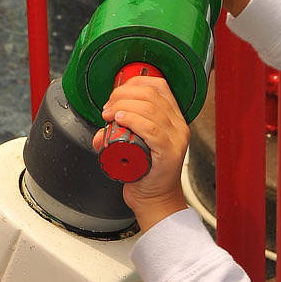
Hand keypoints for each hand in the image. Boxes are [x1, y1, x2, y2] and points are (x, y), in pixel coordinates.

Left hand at [93, 75, 189, 231]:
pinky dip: (134, 120)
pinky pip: (152, 129)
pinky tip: (120, 119)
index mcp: (173, 118)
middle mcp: (178, 125)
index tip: (116, 94)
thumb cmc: (145, 172)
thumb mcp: (134, 144)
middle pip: (151, 95)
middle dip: (122, 95)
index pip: (159, 86)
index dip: (134, 83)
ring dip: (123, 105)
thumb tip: (101, 129)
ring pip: (150, 109)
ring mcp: (176, 139)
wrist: (155, 199)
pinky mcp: (169, 153)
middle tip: (107, 108)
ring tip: (109, 114)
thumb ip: (118, 133)